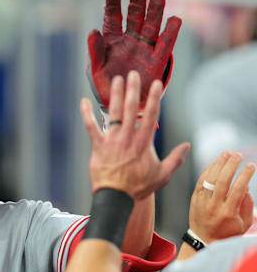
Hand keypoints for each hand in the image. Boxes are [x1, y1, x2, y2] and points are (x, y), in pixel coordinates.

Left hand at [81, 71, 189, 199]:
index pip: (151, 114)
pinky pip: (91, 126)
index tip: (156, 83)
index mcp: (144, 142)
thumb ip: (175, 158)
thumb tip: (188, 146)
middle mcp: (128, 137)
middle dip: (132, 89)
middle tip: (133, 74)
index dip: (154, 97)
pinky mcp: (98, 145)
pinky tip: (83, 102)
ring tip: (116, 80)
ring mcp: (112, 140)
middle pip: (131, 108)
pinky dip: (86, 114)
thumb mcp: (162, 175)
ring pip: (113, 113)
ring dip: (114, 95)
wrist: (116, 197)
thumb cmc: (138, 187)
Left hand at [88, 0, 180, 109]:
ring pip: (151, 25)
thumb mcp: (96, 69)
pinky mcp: (156, 61)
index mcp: (112, 40)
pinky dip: (170, 31)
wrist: (120, 104)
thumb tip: (92, 31)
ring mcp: (144, 48)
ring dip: (154, 11)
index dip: (113, 4)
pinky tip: (174, 19)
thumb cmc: (105, 85)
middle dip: (137, 2)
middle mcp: (130, 40)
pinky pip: (165, 44)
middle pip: (134, 17)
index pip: (113, 18)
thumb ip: (95, 51)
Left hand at [189, 151, 254, 242]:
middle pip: (222, 181)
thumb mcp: (243, 223)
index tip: (251, 165)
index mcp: (228, 213)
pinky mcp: (195, 198)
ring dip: (218, 164)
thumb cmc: (228, 231)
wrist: (203, 239)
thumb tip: (245, 185)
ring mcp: (202, 202)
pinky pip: (200, 181)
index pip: (237, 190)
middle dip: (230, 165)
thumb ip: (247, 205)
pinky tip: (216, 163)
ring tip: (227, 153)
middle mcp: (213, 206)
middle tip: (238, 155)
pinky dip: (208, 170)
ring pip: (209, 179)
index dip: (245, 175)